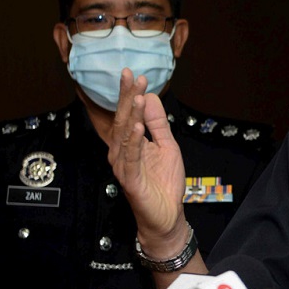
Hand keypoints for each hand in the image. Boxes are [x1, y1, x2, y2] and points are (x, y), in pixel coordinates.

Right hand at [108, 68, 186, 244]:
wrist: (166, 215)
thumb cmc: (163, 183)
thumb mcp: (166, 146)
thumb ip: (158, 124)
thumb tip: (150, 97)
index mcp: (129, 144)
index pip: (127, 114)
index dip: (128, 94)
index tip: (132, 73)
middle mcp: (121, 153)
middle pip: (122, 120)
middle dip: (127, 97)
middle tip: (131, 76)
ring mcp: (124, 167)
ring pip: (125, 136)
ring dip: (131, 115)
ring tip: (137, 96)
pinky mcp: (131, 180)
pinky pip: (131, 158)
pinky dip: (134, 142)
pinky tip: (138, 127)